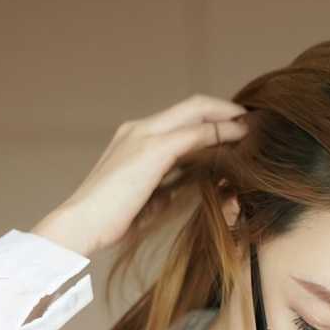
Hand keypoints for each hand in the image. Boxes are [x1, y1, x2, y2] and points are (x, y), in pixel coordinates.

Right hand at [33, 95, 251, 256]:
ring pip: (195, 113)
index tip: (230, 128)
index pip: (177, 119)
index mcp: (132, 139)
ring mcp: (144, 136)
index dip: (206, 119)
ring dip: (226, 118)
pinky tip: (238, 138)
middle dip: (223, 109)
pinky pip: (193, 135)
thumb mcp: (140, 202)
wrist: (79, 224)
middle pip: (191, 105)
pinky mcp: (151, 150)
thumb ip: (160, 190)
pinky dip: (218, 133)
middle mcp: (138, 129)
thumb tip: (179, 191)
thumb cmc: (105, 221)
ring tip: (250, 127)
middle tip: (249, 119)